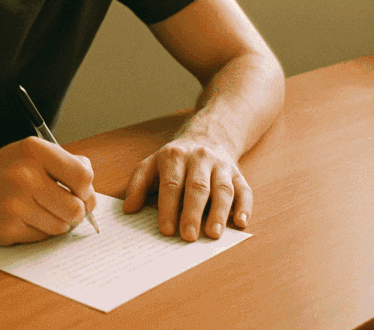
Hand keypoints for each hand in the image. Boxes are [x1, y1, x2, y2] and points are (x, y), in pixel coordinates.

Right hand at [0, 136, 96, 245]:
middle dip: (76, 212)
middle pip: (76, 208)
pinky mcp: (5, 229)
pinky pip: (41, 238)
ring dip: (58, 223)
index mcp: (33, 150)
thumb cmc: (0, 170)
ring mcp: (13, 204)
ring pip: (60, 227)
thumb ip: (64, 163)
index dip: (87, 190)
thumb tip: (90, 187)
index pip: (83, 176)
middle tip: (66, 208)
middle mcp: (23, 176)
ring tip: (42, 212)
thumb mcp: (29, 152)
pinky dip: (39, 232)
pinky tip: (25, 219)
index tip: (81, 193)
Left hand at [122, 137, 250, 240]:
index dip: (168, 207)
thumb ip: (138, 185)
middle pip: (197, 187)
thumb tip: (128, 209)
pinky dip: (244, 207)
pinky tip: (240, 223)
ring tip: (213, 234)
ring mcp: (221, 166)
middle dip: (192, 212)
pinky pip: (244, 190)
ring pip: (222, 189)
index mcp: (174, 157)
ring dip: (219, 213)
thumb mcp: (151, 164)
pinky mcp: (238, 174)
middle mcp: (200, 159)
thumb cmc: (175, 159)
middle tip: (188, 236)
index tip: (166, 230)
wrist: (208, 136)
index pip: (171, 184)